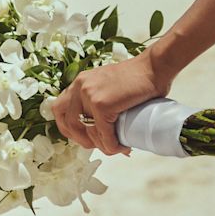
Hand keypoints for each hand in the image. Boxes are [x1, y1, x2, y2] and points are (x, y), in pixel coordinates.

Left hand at [51, 48, 173, 155]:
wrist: (154, 67)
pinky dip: (112, 144)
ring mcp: (89, 95)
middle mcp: (80, 86)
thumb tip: (99, 127)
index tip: (83, 136)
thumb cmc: (139, 77)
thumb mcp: (109, 85)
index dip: (68, 128)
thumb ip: (99, 99)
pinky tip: (122, 146)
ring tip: (116, 147)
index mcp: (80, 82)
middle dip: (81, 140)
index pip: (60, 109)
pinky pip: (103, 133)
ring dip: (102, 146)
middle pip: (67, 123)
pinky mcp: (102, 104)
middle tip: (99, 145)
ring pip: (87, 132)